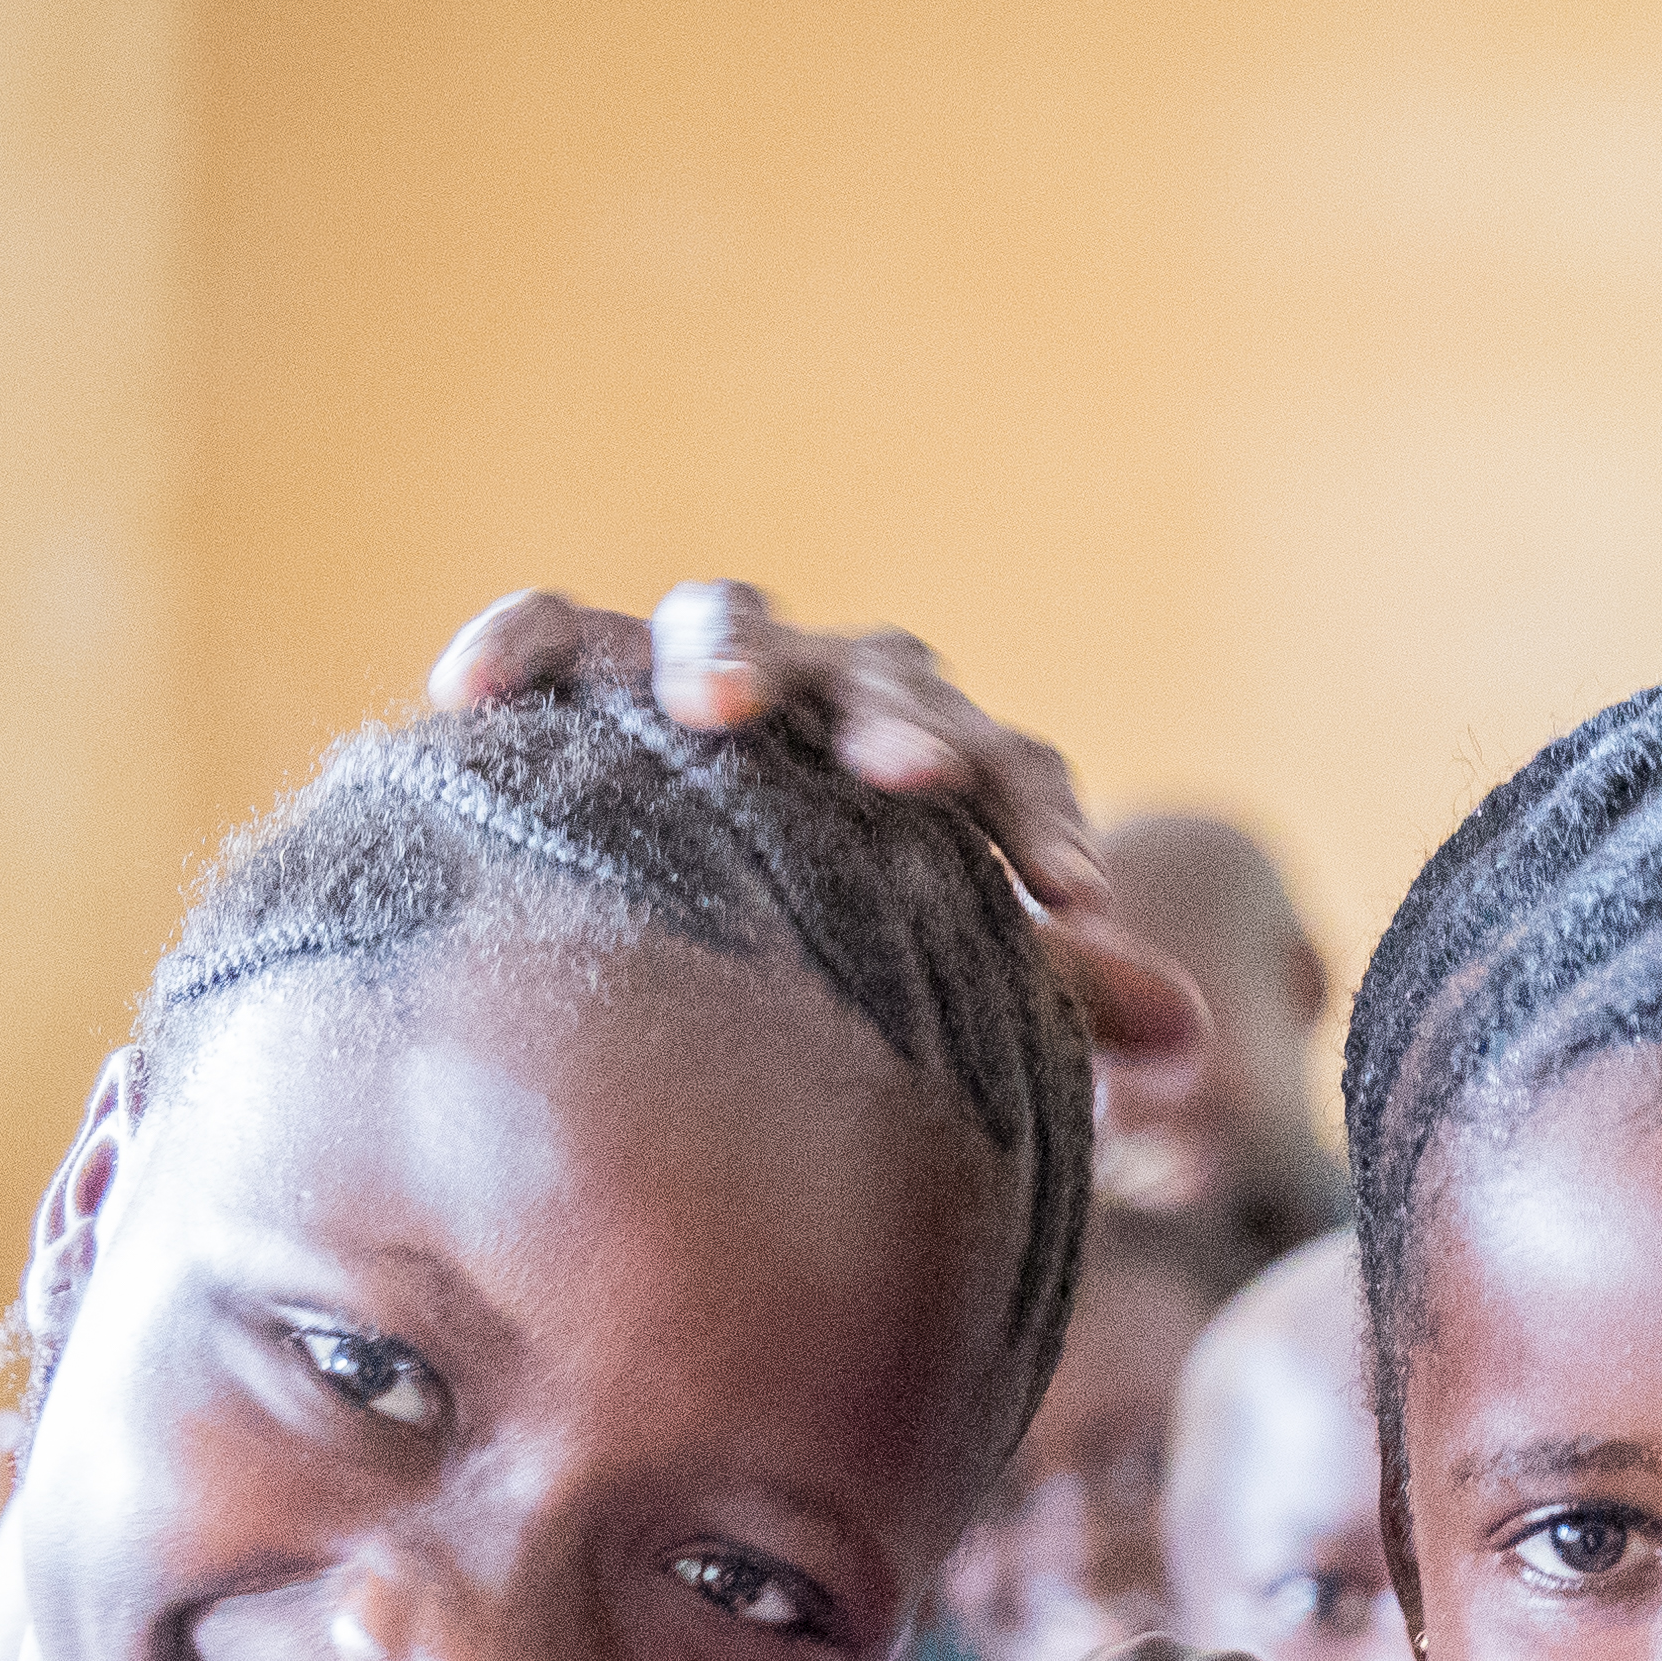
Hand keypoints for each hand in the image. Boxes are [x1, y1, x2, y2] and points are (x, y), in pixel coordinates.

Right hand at [424, 581, 1212, 1096]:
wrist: (702, 947)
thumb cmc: (852, 973)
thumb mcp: (963, 995)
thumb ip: (1069, 1004)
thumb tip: (1192, 1037)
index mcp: (939, 764)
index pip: (1011, 769)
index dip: (1043, 827)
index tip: (1070, 904)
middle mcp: (832, 695)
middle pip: (880, 676)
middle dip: (898, 721)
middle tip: (908, 780)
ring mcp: (710, 671)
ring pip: (725, 624)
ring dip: (727, 654)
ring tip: (712, 709)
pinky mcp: (586, 672)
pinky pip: (553, 632)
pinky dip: (522, 642)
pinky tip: (469, 689)